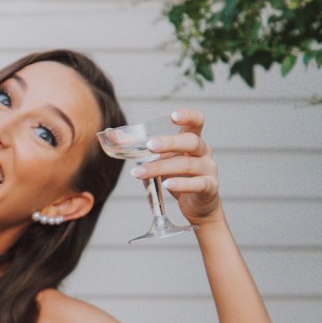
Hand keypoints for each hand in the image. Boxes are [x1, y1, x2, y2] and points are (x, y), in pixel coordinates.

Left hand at [132, 108, 220, 225]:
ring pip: (188, 164)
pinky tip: (166, 185)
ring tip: (141, 172)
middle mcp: (204, 152)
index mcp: (193, 141)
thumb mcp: (161, 161)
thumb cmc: (178, 178)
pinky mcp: (209, 188)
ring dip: (162, 167)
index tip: (173, 116)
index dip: (188, 116)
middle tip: (150, 146)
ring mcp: (208, 169)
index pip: (197, 122)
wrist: (198, 206)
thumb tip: (111, 136)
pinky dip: (181, 184)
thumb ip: (141, 149)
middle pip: (191, 141)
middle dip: (169, 143)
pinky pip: (197, 184)